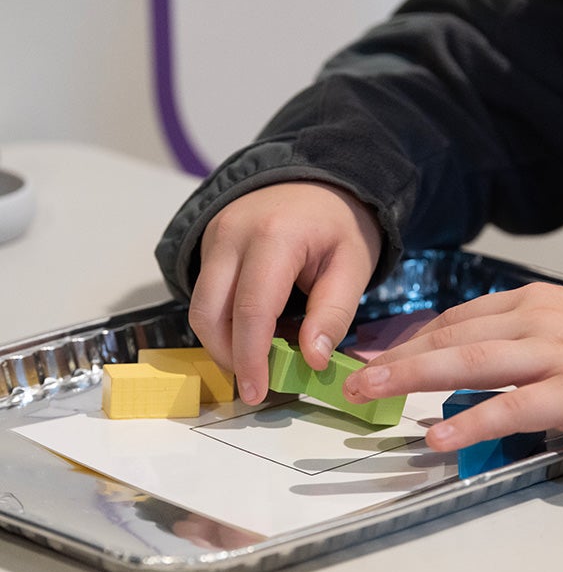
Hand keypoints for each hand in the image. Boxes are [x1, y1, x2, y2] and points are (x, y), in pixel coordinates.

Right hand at [188, 182, 381, 404]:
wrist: (319, 178)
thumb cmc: (340, 224)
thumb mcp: (354, 266)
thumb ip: (334, 313)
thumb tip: (313, 361)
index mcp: (275, 237)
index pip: (251, 310)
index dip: (251, 358)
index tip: (258, 393)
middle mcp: (232, 234)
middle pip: (210, 313)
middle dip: (229, 357)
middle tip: (257, 385)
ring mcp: (214, 237)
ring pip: (200, 307)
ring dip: (222, 343)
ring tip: (258, 360)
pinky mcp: (209, 245)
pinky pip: (206, 294)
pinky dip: (224, 323)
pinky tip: (254, 334)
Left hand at [343, 283, 562, 450]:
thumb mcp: (551, 320)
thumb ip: (505, 332)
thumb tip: (451, 350)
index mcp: (524, 302)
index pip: (456, 319)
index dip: (413, 339)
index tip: (380, 356)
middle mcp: (531, 322)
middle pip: (452, 337)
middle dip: (400, 357)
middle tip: (359, 376)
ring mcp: (548, 355)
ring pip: (470, 363)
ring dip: (415, 377)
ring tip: (374, 393)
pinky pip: (510, 408)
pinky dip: (471, 422)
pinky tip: (438, 436)